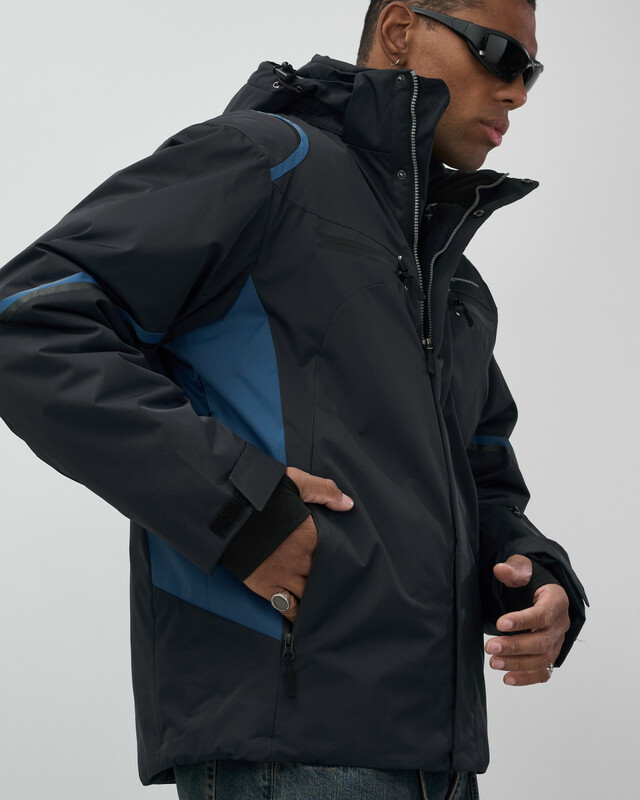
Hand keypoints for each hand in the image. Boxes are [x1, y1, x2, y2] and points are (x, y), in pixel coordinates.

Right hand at [243, 467, 353, 623]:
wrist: (224, 510)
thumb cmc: (260, 492)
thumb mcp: (295, 481)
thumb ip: (324, 490)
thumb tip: (348, 504)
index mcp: (313, 535)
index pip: (338, 555)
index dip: (343, 561)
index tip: (348, 564)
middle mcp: (304, 560)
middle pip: (327, 578)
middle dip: (333, 582)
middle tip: (341, 587)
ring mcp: (285, 576)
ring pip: (312, 596)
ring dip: (318, 599)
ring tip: (325, 604)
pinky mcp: (266, 587)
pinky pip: (289, 608)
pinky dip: (298, 614)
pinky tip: (304, 617)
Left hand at [486, 554, 569, 685]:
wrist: (540, 591)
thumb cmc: (531, 580)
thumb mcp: (523, 569)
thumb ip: (513, 570)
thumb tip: (500, 569)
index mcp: (557, 600)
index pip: (543, 614)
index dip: (522, 620)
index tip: (500, 623)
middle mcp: (561, 624)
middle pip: (542, 641)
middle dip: (515, 646)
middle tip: (490, 647)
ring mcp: (557, 642)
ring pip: (543, 659)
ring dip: (517, 664)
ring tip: (493, 663)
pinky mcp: (550, 654)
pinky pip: (544, 671)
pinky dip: (526, 678)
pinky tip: (507, 678)